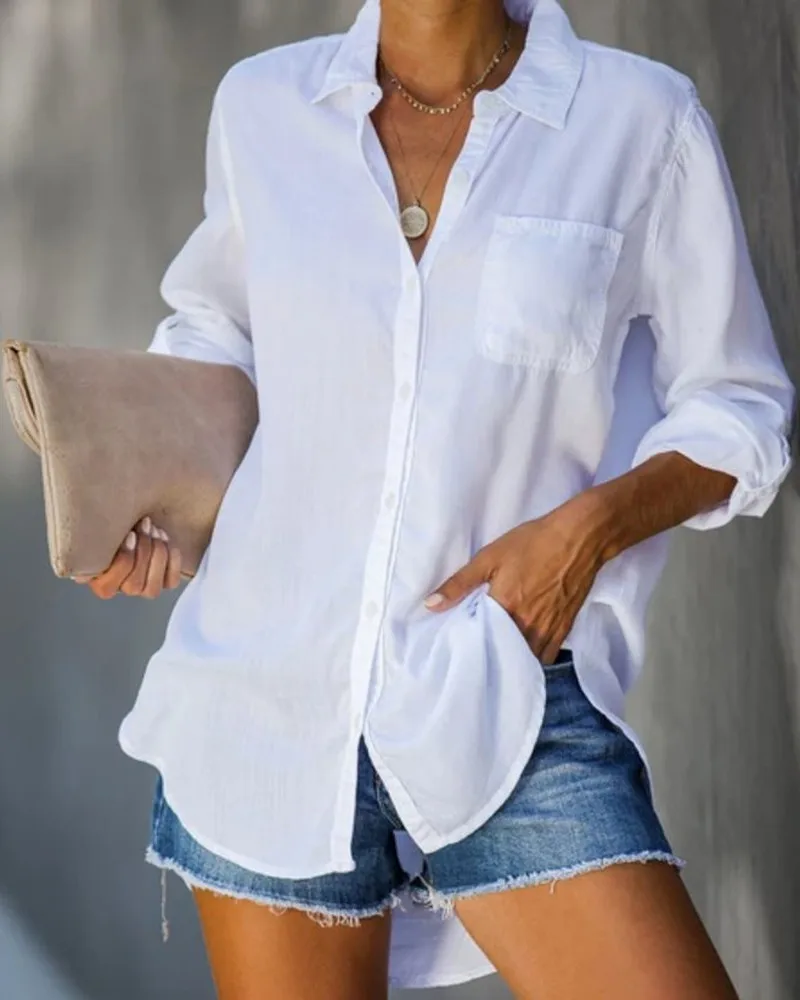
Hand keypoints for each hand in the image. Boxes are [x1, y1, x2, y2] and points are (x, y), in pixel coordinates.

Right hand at [73, 517, 181, 599]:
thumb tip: (83, 552)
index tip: (130, 534)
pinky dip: (172, 562)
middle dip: (143, 552)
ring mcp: (143, 588)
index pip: (107, 587)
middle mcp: (121, 589)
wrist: (136, 520)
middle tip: (146, 526)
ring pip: (152, 589)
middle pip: (134, 586)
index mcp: (98, 581)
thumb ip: (95, 539)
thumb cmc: (112, 522)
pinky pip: (170, 582)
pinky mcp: (163, 582)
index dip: (123, 560)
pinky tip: (166, 541)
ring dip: (158, 557)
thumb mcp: (100, 528)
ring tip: (156, 531)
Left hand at [424, 496, 606, 663]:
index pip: (478, 639)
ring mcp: (548, 630)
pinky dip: (532, 655)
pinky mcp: (564, 629)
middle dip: (489, 653)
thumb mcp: (490, 557)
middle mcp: (527, 626)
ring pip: (524, 658)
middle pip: (502, 653)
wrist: (580, 537)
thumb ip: (459, 584)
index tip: (458, 642)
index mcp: (504, 608)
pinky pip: (545, 655)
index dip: (468, 641)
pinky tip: (523, 645)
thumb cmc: (533, 542)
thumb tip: (430, 605)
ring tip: (499, 650)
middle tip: (478, 648)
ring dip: (511, 657)